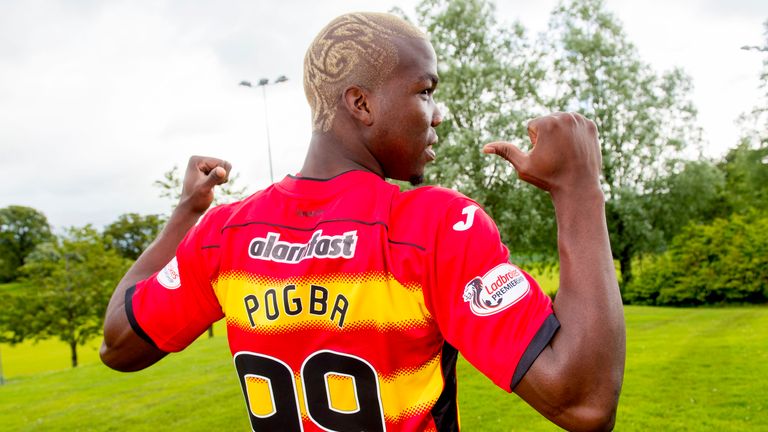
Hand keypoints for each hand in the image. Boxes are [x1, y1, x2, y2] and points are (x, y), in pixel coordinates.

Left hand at [177, 155, 231, 214]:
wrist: (190, 209)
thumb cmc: (196, 200)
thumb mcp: (205, 189)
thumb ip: (213, 179)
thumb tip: (222, 170)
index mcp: (196, 160)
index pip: (222, 162)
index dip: (221, 175)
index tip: (209, 184)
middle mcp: (199, 160)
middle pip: (224, 164)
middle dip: (222, 177)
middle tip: (211, 186)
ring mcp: (203, 165)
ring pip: (225, 168)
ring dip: (221, 179)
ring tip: (210, 186)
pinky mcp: (207, 170)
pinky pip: (223, 172)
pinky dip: (220, 180)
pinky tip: (211, 186)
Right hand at [483, 112, 601, 194]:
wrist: (578, 188)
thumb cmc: (548, 178)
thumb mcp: (523, 166)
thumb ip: (506, 152)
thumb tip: (485, 147)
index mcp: (547, 123)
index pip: (532, 127)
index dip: (535, 144)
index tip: (546, 156)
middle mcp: (564, 116)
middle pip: (547, 122)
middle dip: (548, 137)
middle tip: (557, 156)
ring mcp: (580, 120)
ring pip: (561, 123)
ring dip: (560, 135)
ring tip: (566, 153)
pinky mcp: (591, 125)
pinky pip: (575, 126)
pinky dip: (574, 135)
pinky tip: (575, 149)